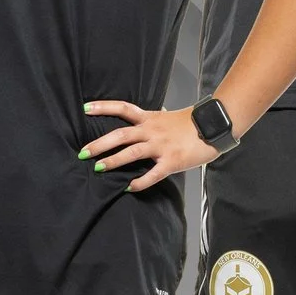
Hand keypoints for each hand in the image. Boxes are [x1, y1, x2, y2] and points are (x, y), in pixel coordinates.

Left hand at [78, 100, 216, 192]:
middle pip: (121, 134)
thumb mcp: (166, 117)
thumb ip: (151, 120)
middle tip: (83, 152)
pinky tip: (130, 187)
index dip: (103, 107)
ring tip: (99, 168)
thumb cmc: (190, 124)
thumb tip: (142, 118)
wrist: (213, 127)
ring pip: (132, 152)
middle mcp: (151, 131)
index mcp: (149, 118)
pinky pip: (152, 174)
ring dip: (114, 160)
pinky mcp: (171, 162)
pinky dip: (140, 181)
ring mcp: (161, 146)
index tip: (85, 108)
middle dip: (100, 144)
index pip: (123, 108)